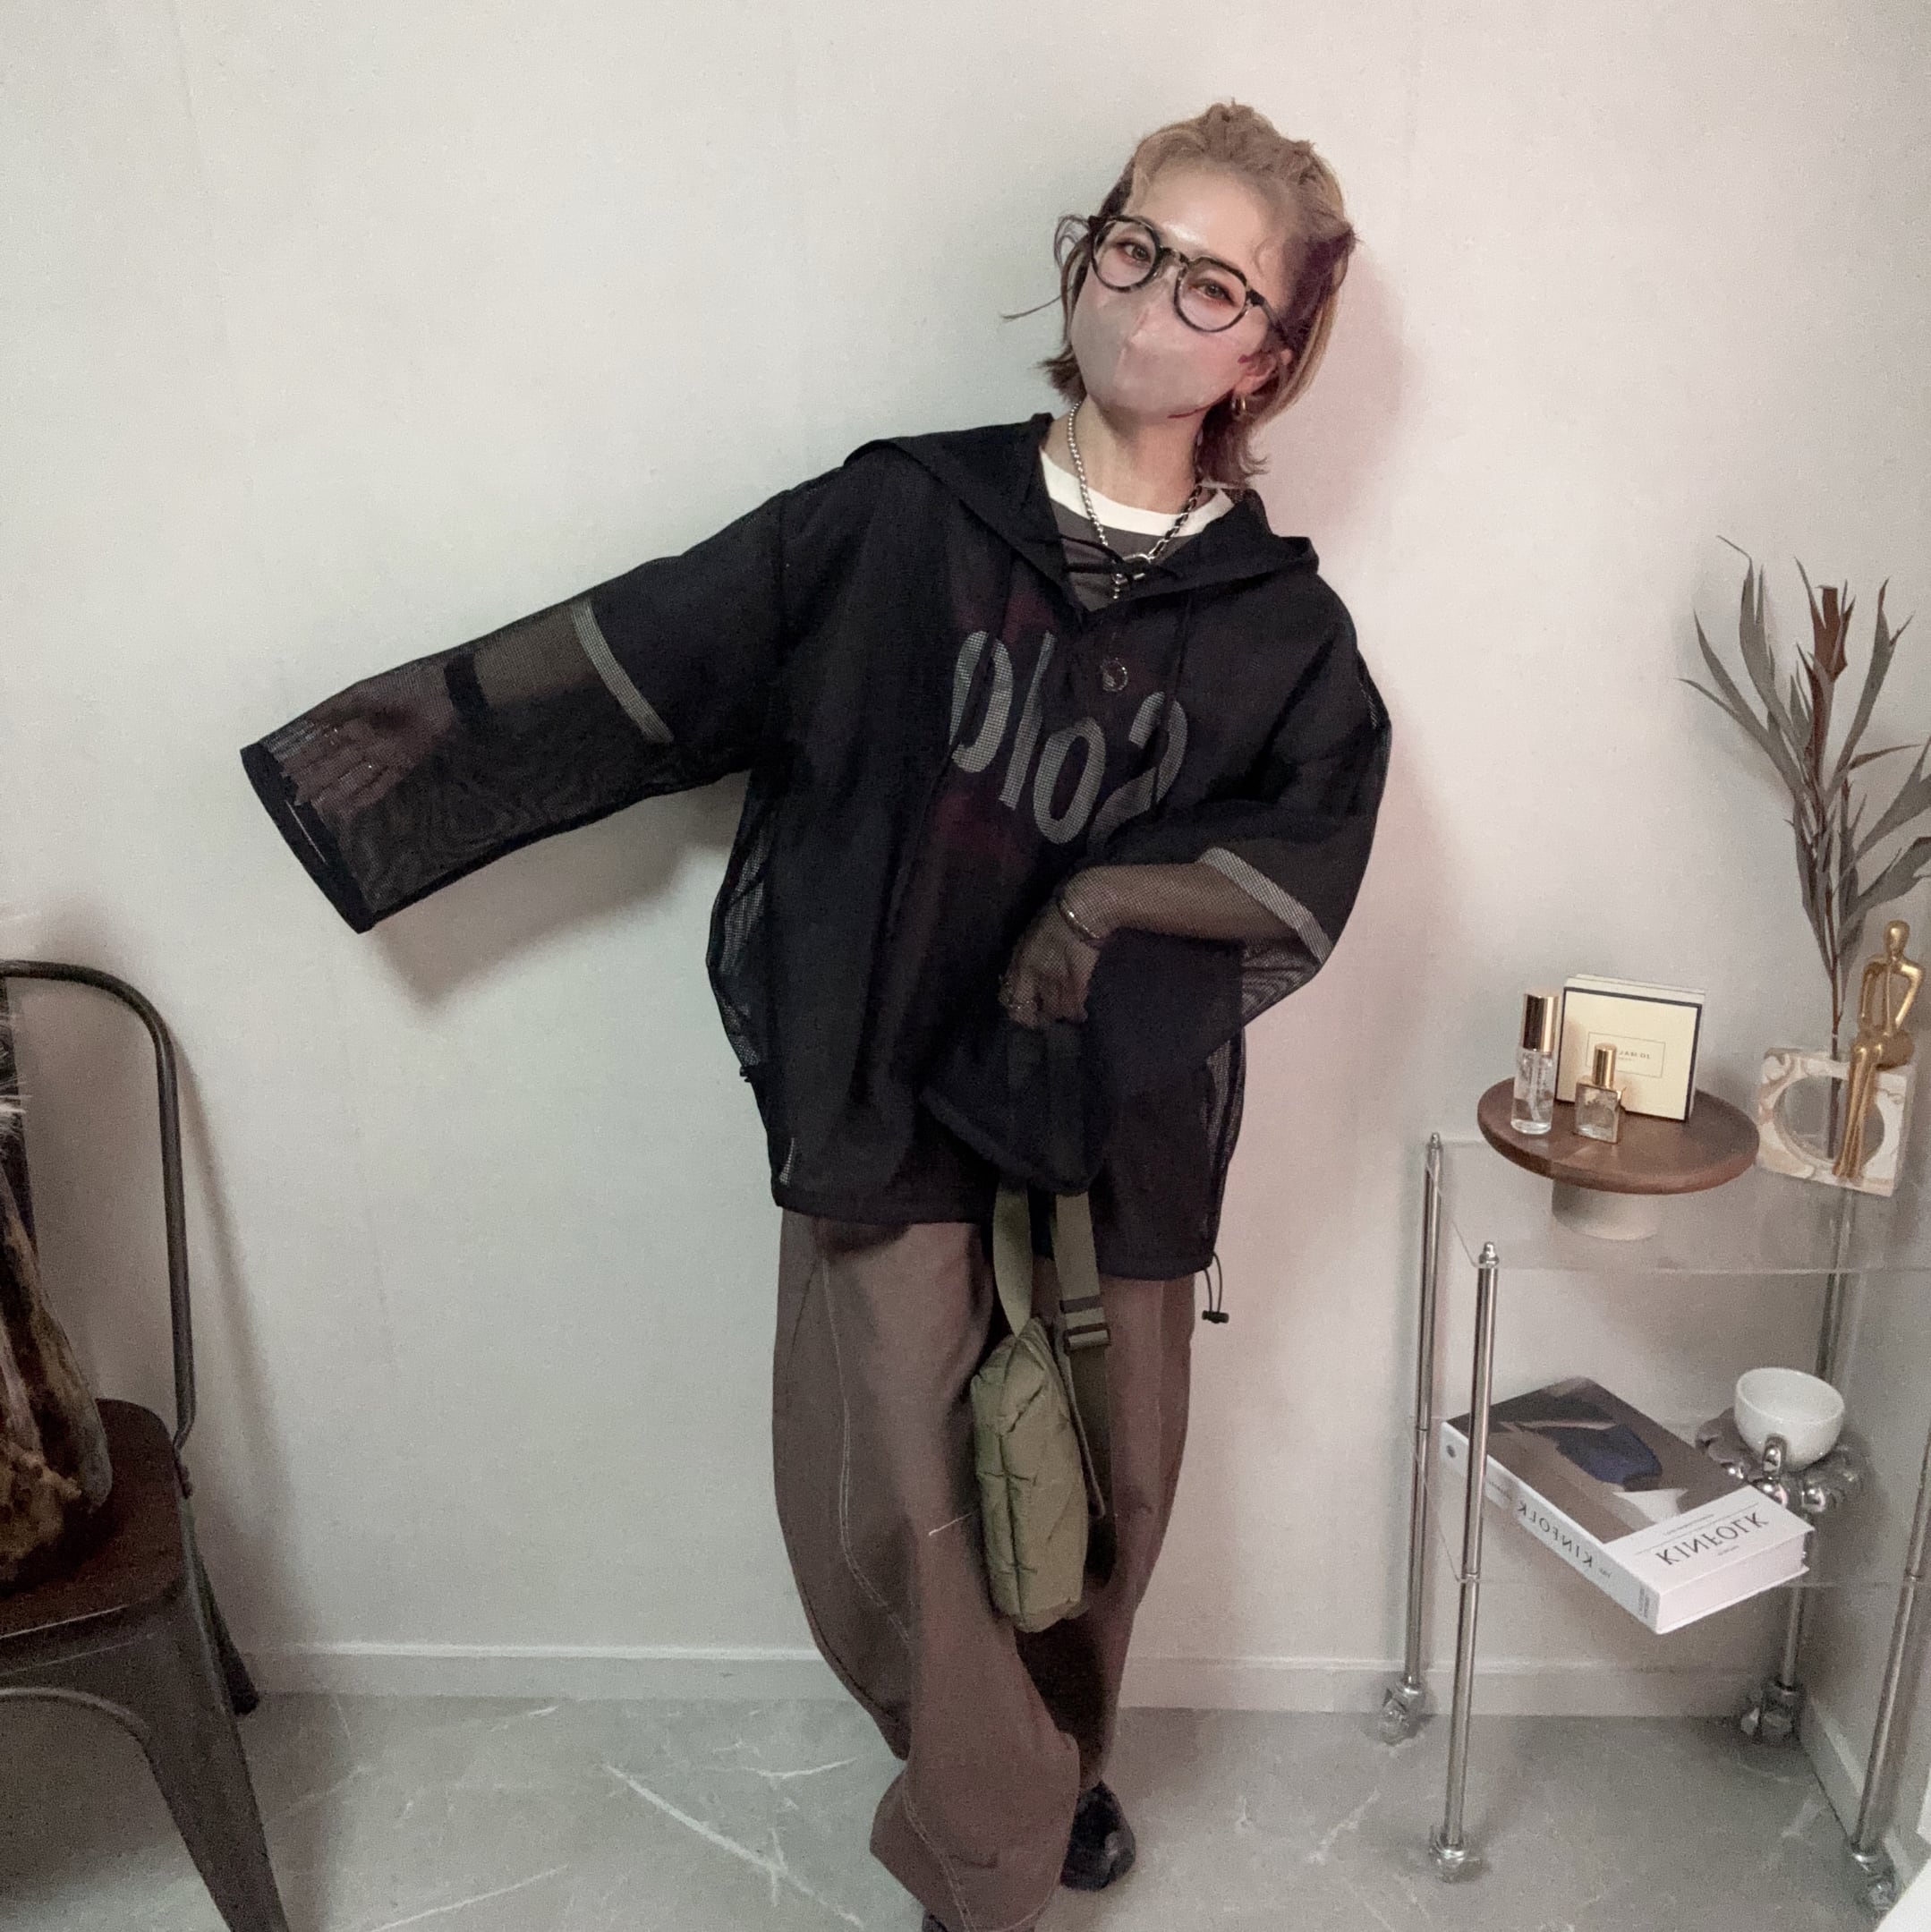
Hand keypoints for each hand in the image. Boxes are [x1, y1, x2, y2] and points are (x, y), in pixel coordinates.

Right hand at [278, 668, 458, 818]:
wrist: (440, 696)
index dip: (306, 758)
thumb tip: (307, 720)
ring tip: (320, 810)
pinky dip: (367, 797)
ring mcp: (384, 755)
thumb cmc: (401, 689)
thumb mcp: (365, 693)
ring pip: (356, 778)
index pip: (324, 744)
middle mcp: (365, 741)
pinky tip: (350, 809)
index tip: (286, 773)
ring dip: (338, 793)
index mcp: (354, 722)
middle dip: (317, 781)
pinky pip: (382, 784)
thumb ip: (337, 707)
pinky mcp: (403, 764)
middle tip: (298, 799)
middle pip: (337, 766)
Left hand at [998, 893, 1105, 1027]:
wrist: (1080, 913)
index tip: (1021, 1010)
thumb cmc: (1053, 919)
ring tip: (1064, 1014)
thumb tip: (1018, 978)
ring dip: (1058, 1015)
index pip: (1007, 998)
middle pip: (1029, 1013)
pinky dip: (1077, 1014)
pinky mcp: (1077, 986)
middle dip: (1035, 1019)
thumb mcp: (1027, 939)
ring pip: (1054, 1013)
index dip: (1013, 1008)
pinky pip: (1075, 1009)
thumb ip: (1022, 962)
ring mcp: (1055, 984)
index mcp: (1019, 966)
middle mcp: (1033, 979)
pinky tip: (1081, 1014)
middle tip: (1043, 1019)